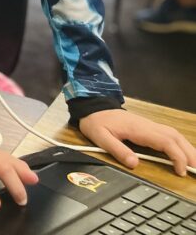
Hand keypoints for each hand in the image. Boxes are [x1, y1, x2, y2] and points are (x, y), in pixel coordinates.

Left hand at [79, 109, 195, 176]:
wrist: (93, 107)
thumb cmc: (96, 122)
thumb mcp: (100, 137)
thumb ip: (117, 150)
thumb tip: (135, 164)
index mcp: (139, 128)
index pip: (166, 141)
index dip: (177, 157)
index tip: (181, 171)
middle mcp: (148, 125)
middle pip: (176, 137)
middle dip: (189, 154)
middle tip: (195, 170)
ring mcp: (150, 125)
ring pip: (175, 135)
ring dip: (187, 149)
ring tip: (194, 165)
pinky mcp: (148, 127)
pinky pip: (169, 135)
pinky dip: (180, 144)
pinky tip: (183, 154)